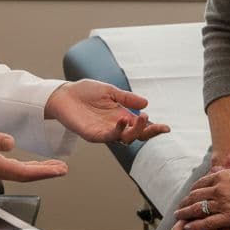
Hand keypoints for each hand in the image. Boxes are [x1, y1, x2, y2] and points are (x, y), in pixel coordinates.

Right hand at [0, 120, 67, 182]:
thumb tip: (11, 143)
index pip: (23, 172)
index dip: (43, 172)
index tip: (59, 169)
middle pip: (25, 175)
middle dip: (46, 173)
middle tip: (64, 169)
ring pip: (21, 173)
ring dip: (39, 171)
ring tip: (56, 168)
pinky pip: (14, 169)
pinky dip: (28, 167)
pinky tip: (35, 165)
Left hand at [43, 80, 170, 144]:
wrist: (64, 94)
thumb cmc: (85, 91)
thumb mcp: (110, 91)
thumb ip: (127, 98)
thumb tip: (146, 102)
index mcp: (122, 115)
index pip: (141, 125)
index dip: (153, 127)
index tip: (166, 128)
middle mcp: (115, 126)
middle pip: (136, 135)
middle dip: (148, 132)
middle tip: (154, 124)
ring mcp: (104, 131)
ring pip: (125, 139)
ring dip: (134, 130)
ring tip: (139, 117)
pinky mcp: (92, 134)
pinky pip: (108, 137)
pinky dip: (117, 131)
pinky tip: (122, 121)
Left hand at [173, 157, 229, 229]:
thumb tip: (226, 158)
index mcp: (220, 176)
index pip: (200, 183)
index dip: (191, 191)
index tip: (187, 196)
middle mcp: (218, 189)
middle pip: (195, 196)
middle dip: (184, 203)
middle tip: (178, 209)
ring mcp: (222, 203)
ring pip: (198, 209)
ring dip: (185, 213)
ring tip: (178, 217)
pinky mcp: (229, 217)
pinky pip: (208, 222)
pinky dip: (196, 225)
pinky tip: (188, 227)